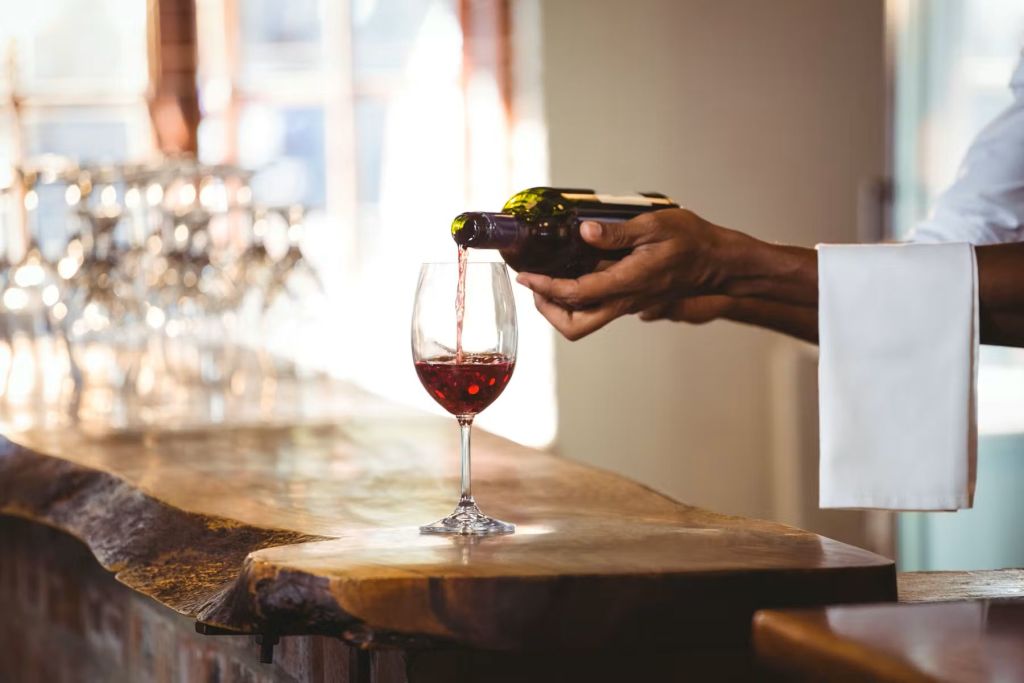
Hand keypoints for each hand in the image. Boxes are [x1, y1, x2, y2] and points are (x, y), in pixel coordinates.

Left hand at [516, 208, 743, 339]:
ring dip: (559, 307)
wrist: (716, 262)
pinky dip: (576, 299)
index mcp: (626, 283)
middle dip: (548, 310)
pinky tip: (571, 274)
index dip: (545, 288)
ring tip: (546, 280)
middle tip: (535, 285)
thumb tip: (585, 232)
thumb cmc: (692, 242)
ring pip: (584, 322)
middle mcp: (624, 301)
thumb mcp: (656, 226)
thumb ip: (618, 232)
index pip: (575, 295)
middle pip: (576, 327)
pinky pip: (596, 310)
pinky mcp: (630, 300)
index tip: (527, 276)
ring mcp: (627, 304)